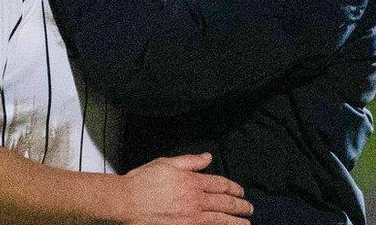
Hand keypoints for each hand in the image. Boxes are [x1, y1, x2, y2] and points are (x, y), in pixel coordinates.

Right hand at [122, 153, 252, 224]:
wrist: (125, 202)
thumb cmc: (142, 182)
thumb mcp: (166, 163)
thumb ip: (190, 161)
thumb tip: (208, 157)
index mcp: (192, 181)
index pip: (220, 184)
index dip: (234, 188)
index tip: (241, 192)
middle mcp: (195, 201)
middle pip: (224, 203)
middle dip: (240, 206)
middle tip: (249, 208)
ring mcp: (190, 219)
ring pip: (220, 220)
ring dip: (235, 222)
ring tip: (246, 224)